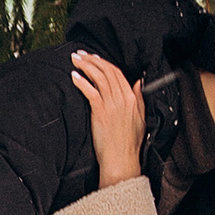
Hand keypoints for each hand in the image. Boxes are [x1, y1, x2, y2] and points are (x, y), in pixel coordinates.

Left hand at [69, 48, 146, 184]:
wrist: (121, 160)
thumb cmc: (128, 143)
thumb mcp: (140, 118)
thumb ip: (139, 98)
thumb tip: (138, 81)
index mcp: (132, 98)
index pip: (117, 73)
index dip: (104, 63)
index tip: (93, 57)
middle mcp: (123, 98)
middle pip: (107, 71)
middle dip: (92, 60)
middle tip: (80, 54)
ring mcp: (112, 105)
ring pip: (98, 77)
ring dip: (85, 66)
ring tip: (75, 60)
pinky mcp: (100, 112)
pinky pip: (90, 91)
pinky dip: (81, 82)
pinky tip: (74, 76)